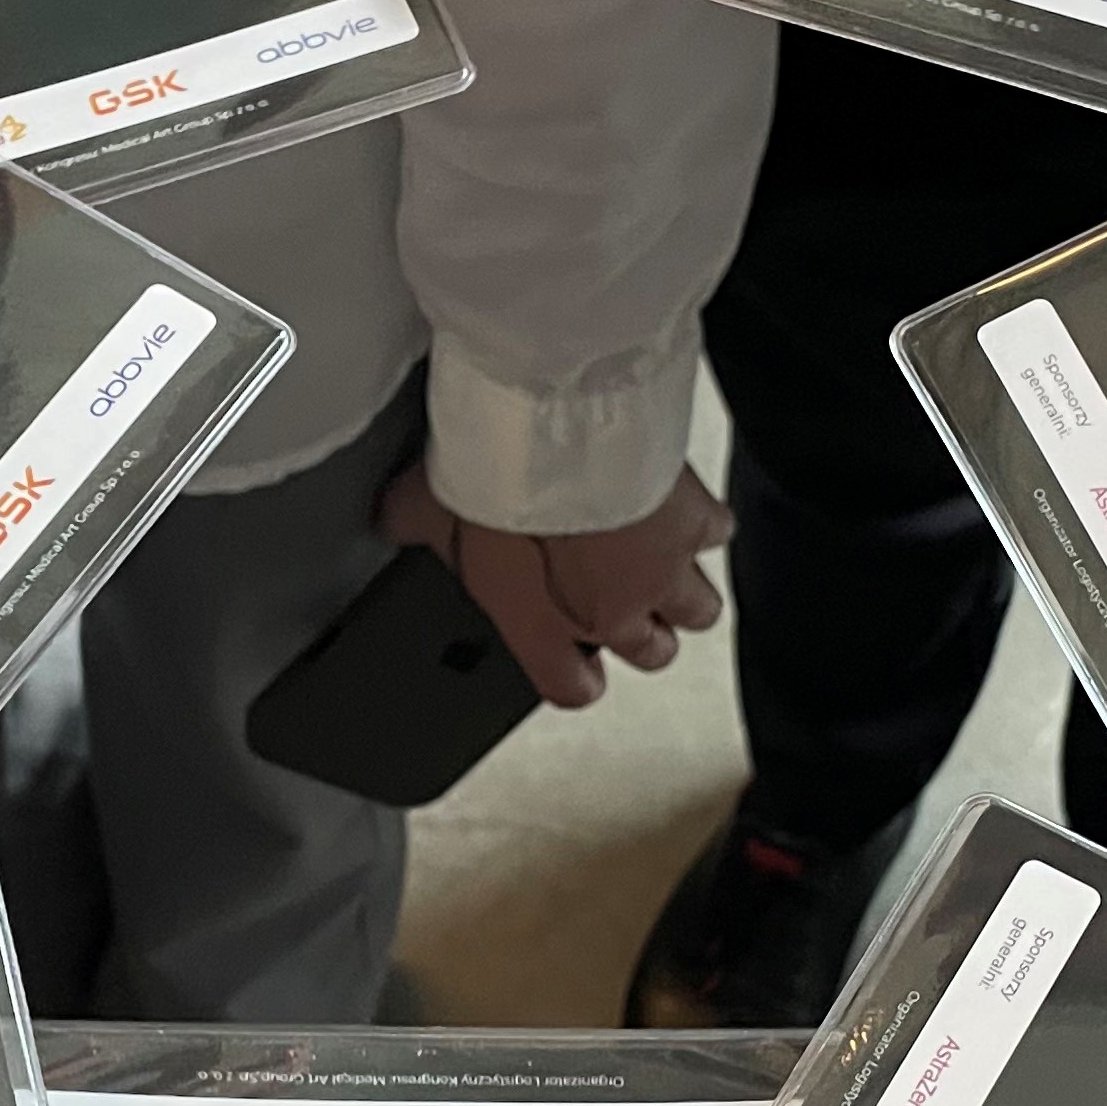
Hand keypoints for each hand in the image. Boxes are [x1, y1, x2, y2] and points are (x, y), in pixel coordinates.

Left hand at [382, 458, 731, 709]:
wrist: (564, 420)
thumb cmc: (497, 474)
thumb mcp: (426, 508)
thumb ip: (412, 527)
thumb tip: (389, 521)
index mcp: (544, 624)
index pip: (570, 686)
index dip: (574, 679)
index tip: (578, 668)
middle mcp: (614, 610)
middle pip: (653, 654)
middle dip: (641, 636)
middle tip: (621, 606)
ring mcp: (663, 569)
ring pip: (698, 610)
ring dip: (681, 594)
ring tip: (660, 567)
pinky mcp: (698, 519)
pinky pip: (717, 536)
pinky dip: (702, 525)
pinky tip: (683, 507)